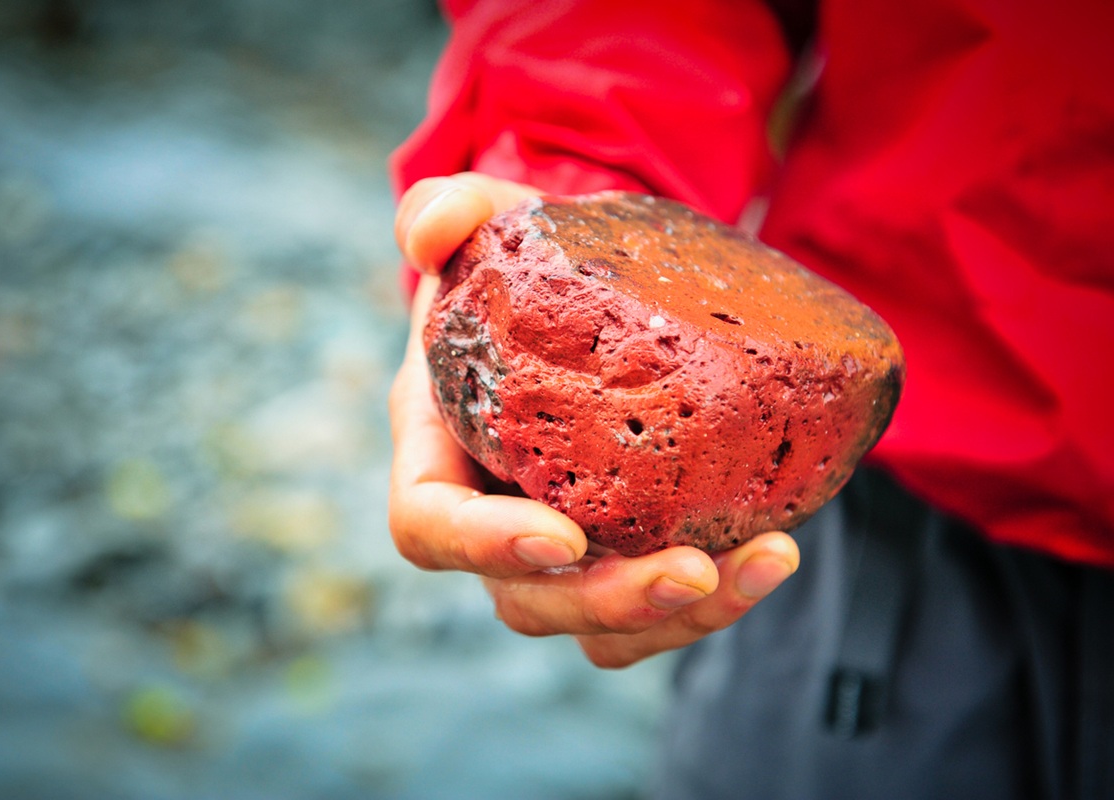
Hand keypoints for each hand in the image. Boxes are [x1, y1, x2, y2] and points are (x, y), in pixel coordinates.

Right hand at [389, 172, 799, 667]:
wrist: (591, 287)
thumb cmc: (530, 262)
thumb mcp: (490, 223)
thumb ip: (451, 212)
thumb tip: (425, 236)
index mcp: (441, 448)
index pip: (430, 525)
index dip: (483, 546)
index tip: (563, 536)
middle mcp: (494, 512)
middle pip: (525, 599)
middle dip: (607, 600)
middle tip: (693, 570)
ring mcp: (562, 542)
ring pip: (597, 624)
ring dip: (679, 615)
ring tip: (764, 562)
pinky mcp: (625, 546)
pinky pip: (656, 607)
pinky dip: (715, 599)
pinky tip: (774, 549)